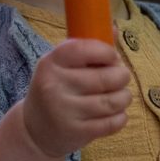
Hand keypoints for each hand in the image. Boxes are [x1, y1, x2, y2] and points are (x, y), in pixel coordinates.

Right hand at [22, 38, 131, 156]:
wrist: (35, 130)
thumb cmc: (56, 89)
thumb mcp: (62, 66)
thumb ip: (87, 47)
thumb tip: (113, 27)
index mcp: (51, 63)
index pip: (82, 48)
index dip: (105, 51)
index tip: (113, 57)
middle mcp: (54, 86)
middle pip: (104, 77)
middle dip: (122, 75)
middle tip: (121, 77)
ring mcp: (64, 112)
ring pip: (112, 101)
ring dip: (124, 97)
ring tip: (122, 95)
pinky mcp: (76, 133)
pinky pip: (112, 123)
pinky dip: (121, 117)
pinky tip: (116, 113)